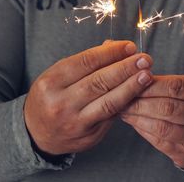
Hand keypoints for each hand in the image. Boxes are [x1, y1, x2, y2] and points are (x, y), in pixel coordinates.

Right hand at [24, 41, 152, 155]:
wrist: (36, 133)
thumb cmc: (51, 96)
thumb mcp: (59, 74)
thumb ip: (86, 62)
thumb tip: (115, 46)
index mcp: (51, 82)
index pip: (86, 62)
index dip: (111, 53)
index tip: (130, 46)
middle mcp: (61, 103)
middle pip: (100, 81)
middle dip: (126, 68)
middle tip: (145, 59)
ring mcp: (75, 122)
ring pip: (109, 102)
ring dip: (132, 87)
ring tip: (147, 75)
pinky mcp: (88, 137)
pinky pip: (112, 117)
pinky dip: (126, 103)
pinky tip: (139, 93)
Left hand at [121, 75, 183, 169]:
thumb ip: (169, 84)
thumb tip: (136, 80)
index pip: (176, 86)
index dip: (151, 85)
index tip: (132, 82)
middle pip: (168, 108)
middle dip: (141, 103)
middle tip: (123, 98)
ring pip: (162, 127)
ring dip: (138, 118)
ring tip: (124, 110)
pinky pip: (160, 142)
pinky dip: (143, 130)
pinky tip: (133, 122)